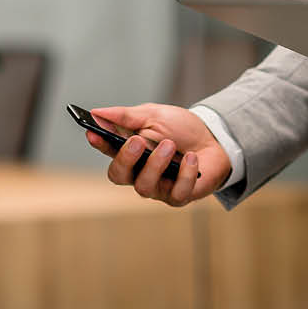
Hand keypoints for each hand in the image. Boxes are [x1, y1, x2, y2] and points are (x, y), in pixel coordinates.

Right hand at [86, 103, 230, 206]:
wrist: (214, 138)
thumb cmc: (180, 129)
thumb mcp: (154, 114)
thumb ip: (126, 116)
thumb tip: (96, 112)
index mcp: (130, 151)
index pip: (108, 150)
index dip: (99, 143)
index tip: (92, 133)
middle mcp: (139, 172)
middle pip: (119, 175)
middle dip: (124, 159)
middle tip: (136, 141)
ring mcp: (158, 187)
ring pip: (144, 186)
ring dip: (156, 164)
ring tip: (169, 144)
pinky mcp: (179, 196)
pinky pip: (176, 193)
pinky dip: (184, 174)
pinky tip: (191, 158)